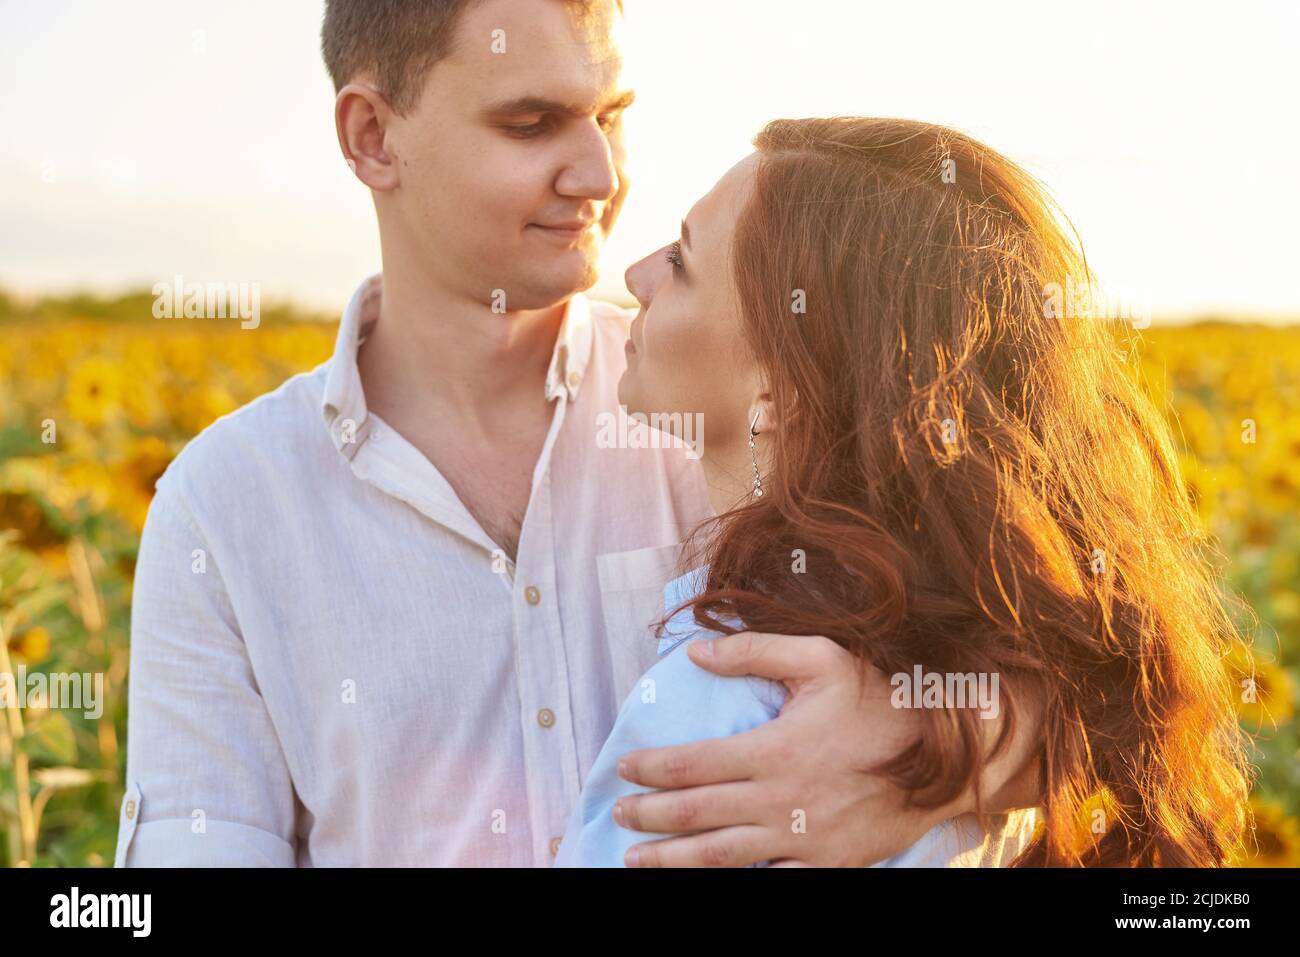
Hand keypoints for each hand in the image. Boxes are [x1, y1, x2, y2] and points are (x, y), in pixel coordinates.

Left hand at [611, 631, 973, 866]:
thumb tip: (696, 651)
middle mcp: (779, 800)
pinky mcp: (827, 865)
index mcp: (772, 749)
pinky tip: (709, 884)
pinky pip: (771, 884)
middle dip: (647, 818)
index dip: (648, 770)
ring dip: (671, 862)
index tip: (623, 770)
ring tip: (636, 860)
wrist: (949, 756)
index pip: (689, 765)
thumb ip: (754, 651)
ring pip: (720, 859)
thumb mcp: (822, 658)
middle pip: (693, 816)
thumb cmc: (883, 701)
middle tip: (618, 815)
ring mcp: (802, 840)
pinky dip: (733, 884)